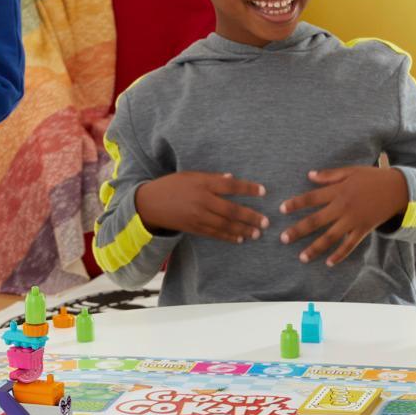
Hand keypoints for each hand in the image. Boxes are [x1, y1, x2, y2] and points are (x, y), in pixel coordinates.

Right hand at [135, 172, 267, 243]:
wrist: (149, 203)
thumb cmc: (172, 185)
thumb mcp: (191, 176)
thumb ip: (212, 178)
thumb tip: (232, 178)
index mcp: (202, 183)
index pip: (230, 186)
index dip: (248, 189)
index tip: (264, 192)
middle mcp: (201, 200)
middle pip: (231, 210)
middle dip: (250, 217)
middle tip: (266, 222)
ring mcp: (197, 216)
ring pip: (225, 225)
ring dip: (242, 230)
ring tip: (256, 233)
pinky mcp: (193, 228)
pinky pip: (214, 234)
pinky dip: (228, 237)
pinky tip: (239, 239)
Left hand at [279, 166, 408, 264]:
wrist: (398, 189)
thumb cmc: (372, 178)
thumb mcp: (351, 171)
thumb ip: (329, 175)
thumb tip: (309, 175)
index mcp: (338, 191)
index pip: (312, 198)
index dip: (296, 203)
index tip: (281, 209)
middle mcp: (343, 207)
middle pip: (316, 221)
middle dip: (298, 230)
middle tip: (283, 239)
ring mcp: (353, 220)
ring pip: (330, 237)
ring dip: (315, 248)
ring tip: (302, 257)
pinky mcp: (363, 230)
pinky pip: (350, 245)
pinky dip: (340, 255)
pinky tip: (329, 263)